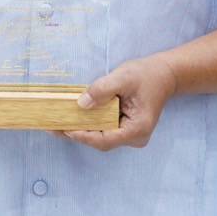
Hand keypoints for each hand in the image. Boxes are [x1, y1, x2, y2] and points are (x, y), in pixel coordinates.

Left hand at [62, 55, 177, 151]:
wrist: (165, 74)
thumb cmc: (147, 75)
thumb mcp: (124, 77)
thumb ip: (102, 90)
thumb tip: (81, 104)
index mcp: (137, 130)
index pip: (104, 140)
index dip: (82, 136)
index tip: (63, 129)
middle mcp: (134, 138)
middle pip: (100, 141)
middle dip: (76, 133)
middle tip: (51, 126)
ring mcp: (130, 135)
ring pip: (100, 137)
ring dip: (80, 129)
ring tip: (56, 122)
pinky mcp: (125, 129)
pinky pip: (104, 130)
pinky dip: (89, 124)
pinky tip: (72, 117)